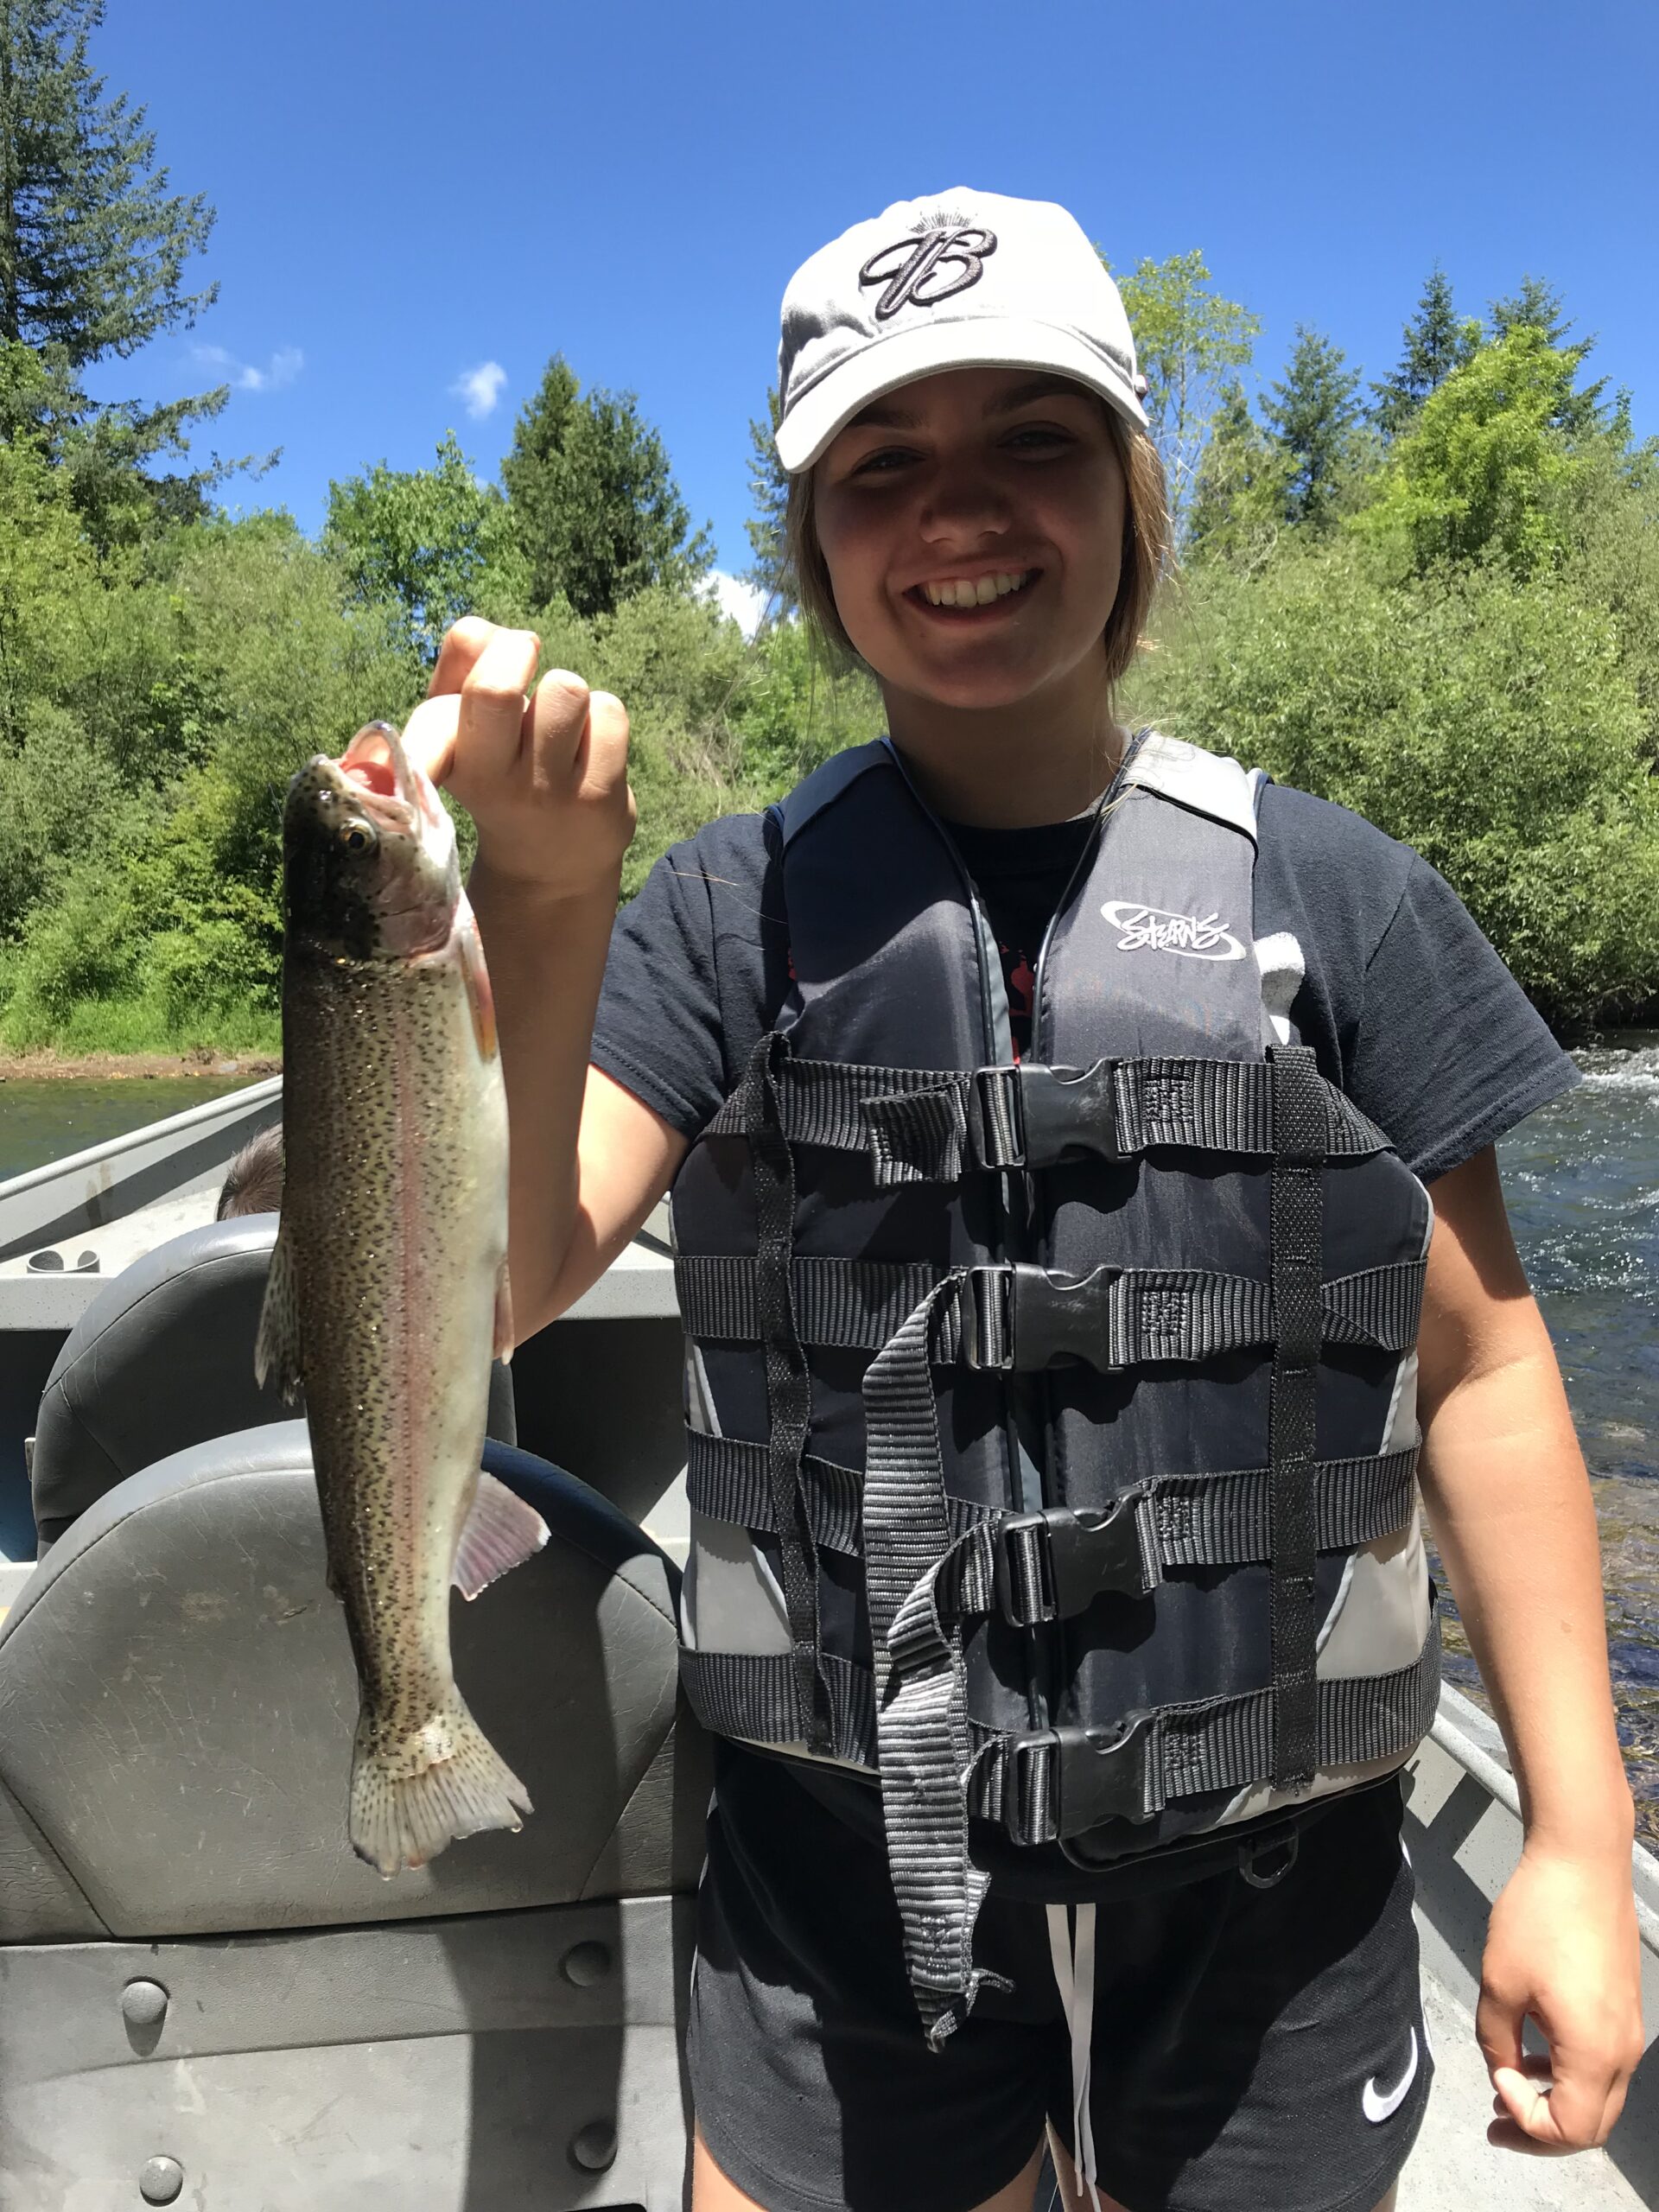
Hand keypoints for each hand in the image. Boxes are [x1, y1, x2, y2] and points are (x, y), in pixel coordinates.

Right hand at [403, 618, 634, 897]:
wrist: (552, 866)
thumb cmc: (502, 775)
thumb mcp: (463, 725)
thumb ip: (461, 664)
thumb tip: (487, 632)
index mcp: (449, 761)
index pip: (423, 735)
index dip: (401, 748)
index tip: (375, 773)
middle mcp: (492, 782)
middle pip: (495, 689)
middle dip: (514, 652)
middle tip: (523, 658)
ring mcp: (549, 793)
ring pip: (565, 689)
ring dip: (566, 693)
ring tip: (558, 726)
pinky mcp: (602, 798)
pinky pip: (609, 712)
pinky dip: (602, 718)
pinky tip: (588, 750)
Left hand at [1477, 1838, 1644, 2151]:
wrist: (1582, 1861)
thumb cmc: (1539, 1917)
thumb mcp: (1499, 1982)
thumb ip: (1496, 2040)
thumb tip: (1502, 2070)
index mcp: (1595, 2052)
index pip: (1570, 2129)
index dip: (1526, 2121)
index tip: (1494, 2082)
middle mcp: (1623, 2052)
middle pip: (1591, 2125)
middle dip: (1541, 2130)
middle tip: (1496, 2120)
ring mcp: (1629, 2032)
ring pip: (1599, 2098)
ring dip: (1555, 2102)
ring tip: (1507, 2085)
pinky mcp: (1625, 2010)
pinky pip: (1602, 2066)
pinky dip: (1570, 2075)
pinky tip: (1534, 2053)